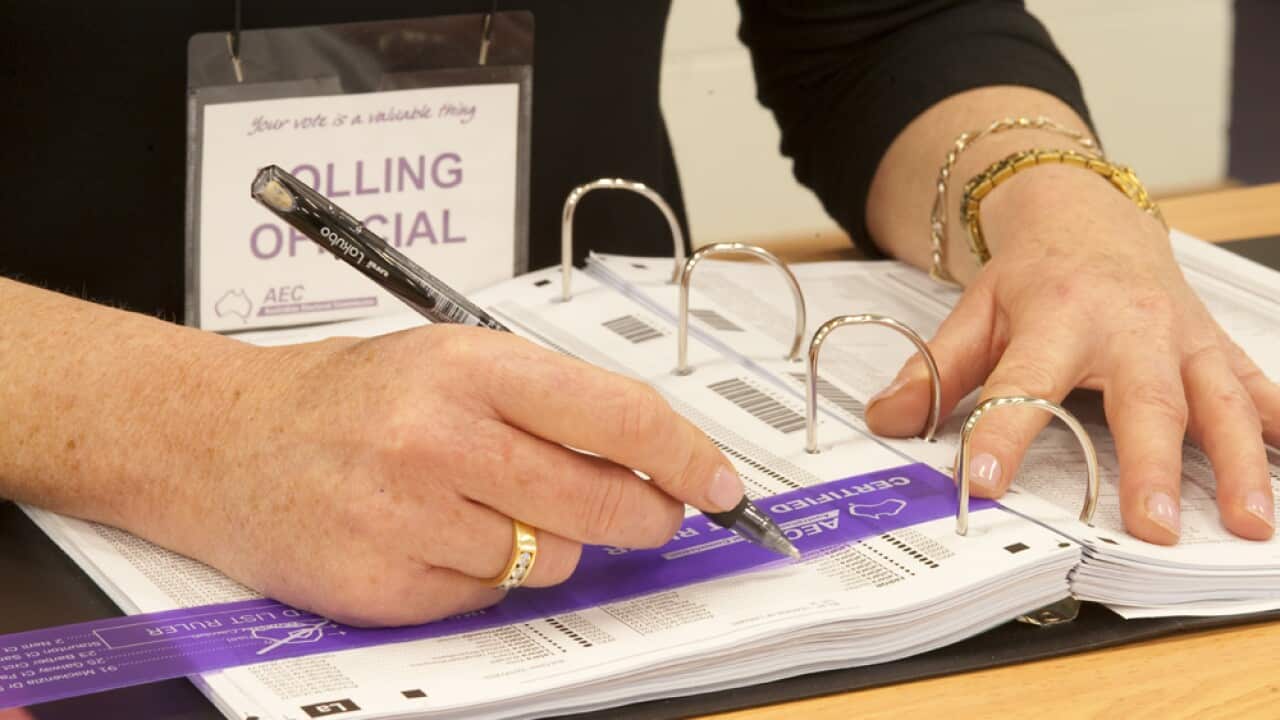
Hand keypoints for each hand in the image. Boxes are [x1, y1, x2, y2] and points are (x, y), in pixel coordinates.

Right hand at [129, 326, 742, 625]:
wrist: (219, 441)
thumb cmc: (344, 398)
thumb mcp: (447, 363)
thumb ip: (545, 405)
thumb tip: (649, 460)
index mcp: (469, 366)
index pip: (616, 414)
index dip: (686, 455)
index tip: (721, 485)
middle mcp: (440, 437)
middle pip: (598, 500)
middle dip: (642, 516)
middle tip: (651, 516)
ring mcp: (408, 516)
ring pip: (548, 559)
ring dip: (541, 544)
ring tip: (477, 506)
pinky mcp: (383, 585)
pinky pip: (485, 598)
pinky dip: (478, 578)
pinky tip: (429, 538)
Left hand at [865, 165, 1279, 543]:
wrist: (1090, 218)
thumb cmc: (1033, 277)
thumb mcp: (975, 313)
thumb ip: (934, 371)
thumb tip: (885, 421)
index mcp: (1057, 317)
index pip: (1022, 382)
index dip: (1000, 433)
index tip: (981, 483)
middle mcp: (1129, 326)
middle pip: (1143, 399)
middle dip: (1152, 465)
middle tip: (1153, 526)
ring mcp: (1183, 336)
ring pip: (1219, 400)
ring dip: (1240, 463)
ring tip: (1248, 521)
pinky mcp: (1216, 346)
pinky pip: (1258, 386)